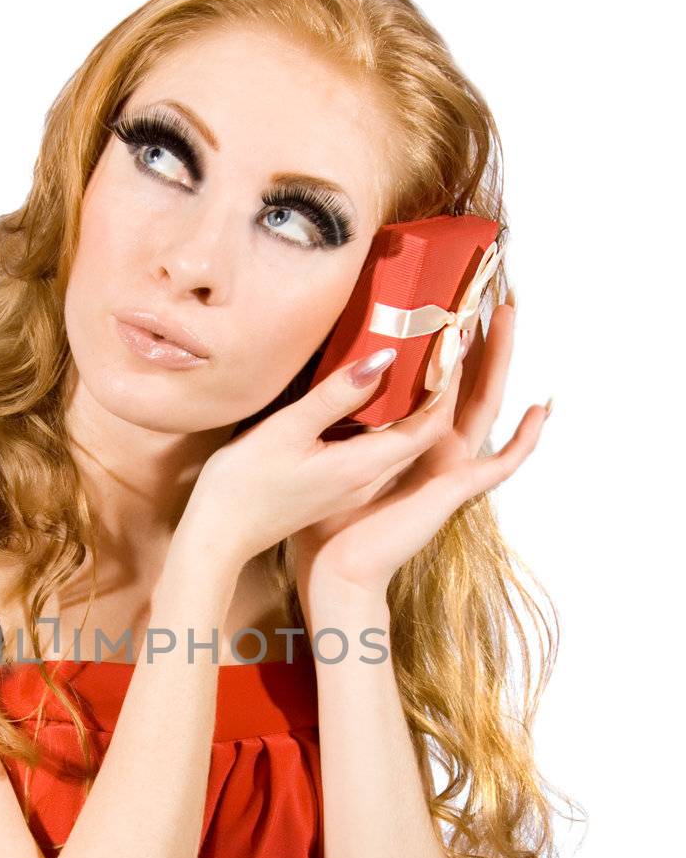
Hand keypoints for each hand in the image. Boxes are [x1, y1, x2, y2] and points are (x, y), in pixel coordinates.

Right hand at [187, 344, 456, 578]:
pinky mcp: (338, 489)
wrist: (218, 539)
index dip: (446, 381)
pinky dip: (389, 420)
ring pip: (401, 441)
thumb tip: (385, 357)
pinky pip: (379, 450)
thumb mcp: (287, 430)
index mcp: (364, 466)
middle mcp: (368, 480)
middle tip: (441, 339)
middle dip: (438, 388)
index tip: (451, 338)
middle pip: (423, 432)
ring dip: (415, 403)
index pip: (430, 422)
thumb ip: (337, 394)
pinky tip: (376, 396)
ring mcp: (354, 488)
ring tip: (417, 358)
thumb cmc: (243, 487)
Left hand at [289, 302, 548, 606]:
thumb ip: (335, 407)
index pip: (428, 380)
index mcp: (399, 439)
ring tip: (510, 315)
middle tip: (488, 288)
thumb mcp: (319, 448)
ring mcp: (447, 470)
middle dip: (478, 336)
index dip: (440, 341)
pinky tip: (539, 408)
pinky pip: (499, 463)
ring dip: (499, 360)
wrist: (332, 569)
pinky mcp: (454, 491)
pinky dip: (521, 439)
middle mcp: (428, 450)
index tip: (442, 296)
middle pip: (463, 382)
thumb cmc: (319, 519)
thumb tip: (336, 365)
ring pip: (483, 405)